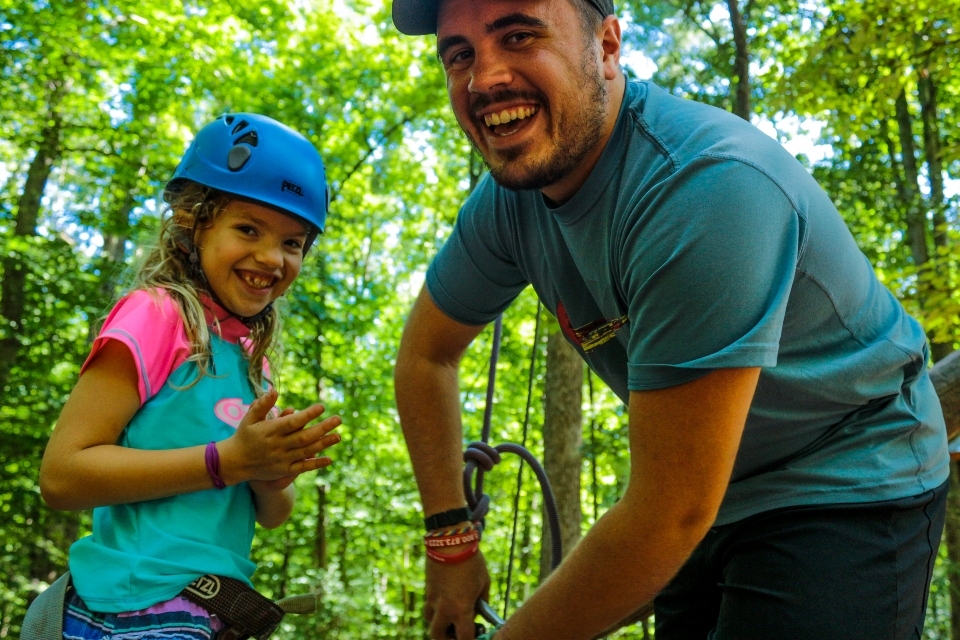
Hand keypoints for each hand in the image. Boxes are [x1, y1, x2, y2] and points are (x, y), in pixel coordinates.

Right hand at [219, 390, 341, 484]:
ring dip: (323, 444)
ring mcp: (282, 459)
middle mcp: (277, 445)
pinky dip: (316, 464)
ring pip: (306, 451)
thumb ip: (262, 405)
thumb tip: (275, 390)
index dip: (307, 415)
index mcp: (270, 431)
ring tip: (338, 436)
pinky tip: (329, 459)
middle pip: (303, 437)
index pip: (292, 422)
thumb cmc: (244, 436)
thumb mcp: (250, 418)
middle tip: (338, 419)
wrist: (234, 462)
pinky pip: (302, 467)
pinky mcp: (283, 470)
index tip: (321, 407)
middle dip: (322, 428)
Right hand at [425, 550, 490, 639]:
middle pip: (437, 635)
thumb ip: (482, 601)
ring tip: (449, 616)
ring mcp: (432, 599)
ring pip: (429, 620)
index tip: (474, 636)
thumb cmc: (472, 561)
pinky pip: (428, 604)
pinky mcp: (427, 588)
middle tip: (456, 633)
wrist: (450, 541)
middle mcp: (443, 608)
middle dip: (446, 638)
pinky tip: (445, 598)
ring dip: (438, 622)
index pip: (464, 637)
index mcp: (461, 609)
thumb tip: (481, 610)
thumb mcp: (484, 582)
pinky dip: (435, 607)